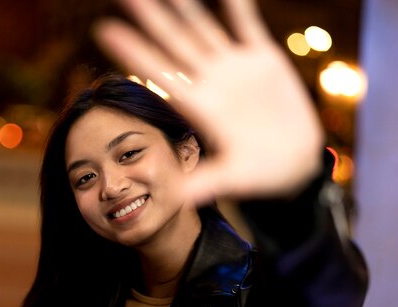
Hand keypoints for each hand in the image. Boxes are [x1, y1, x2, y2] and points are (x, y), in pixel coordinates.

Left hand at [93, 0, 323, 203]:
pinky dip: (238, 5)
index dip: (133, 52)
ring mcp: (235, 69)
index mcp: (199, 107)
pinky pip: (247, 25)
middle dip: (152, 18)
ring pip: (204, 28)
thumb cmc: (260, 174)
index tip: (104, 30)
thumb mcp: (235, 178)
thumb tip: (178, 196)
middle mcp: (211, 83)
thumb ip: (208, 181)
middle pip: (174, 43)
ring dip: (186, 5)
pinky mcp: (263, 60)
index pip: (159, 74)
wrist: (293, 163)